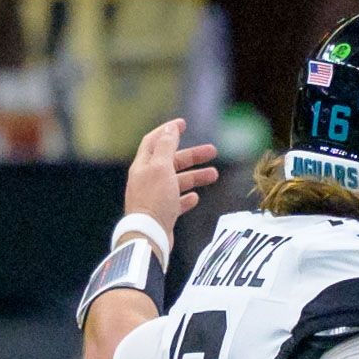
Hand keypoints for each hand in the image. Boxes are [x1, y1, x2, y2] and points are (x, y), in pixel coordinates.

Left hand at [123, 118, 218, 251]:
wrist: (149, 234)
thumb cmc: (154, 200)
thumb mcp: (161, 167)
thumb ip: (166, 146)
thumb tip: (169, 128)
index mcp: (144, 165)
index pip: (154, 141)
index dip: (168, 131)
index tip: (183, 124)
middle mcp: (147, 179)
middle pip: (171, 161)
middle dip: (192, 156)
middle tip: (212, 151)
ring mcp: (155, 196)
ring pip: (177, 181)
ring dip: (196, 176)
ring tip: (214, 175)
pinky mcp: (162, 213)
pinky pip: (176, 201)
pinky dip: (186, 197)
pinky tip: (195, 198)